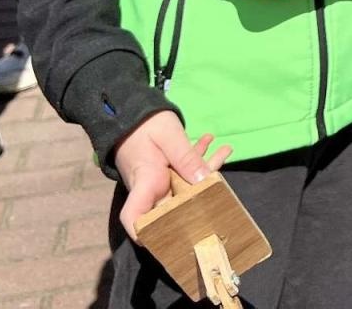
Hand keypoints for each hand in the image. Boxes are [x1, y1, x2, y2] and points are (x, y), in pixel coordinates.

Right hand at [111, 111, 232, 238]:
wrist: (126, 109)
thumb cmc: (143, 123)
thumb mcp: (168, 135)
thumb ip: (187, 157)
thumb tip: (206, 181)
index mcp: (145, 182)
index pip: (135, 217)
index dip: (146, 235)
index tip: (168, 241)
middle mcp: (150, 188)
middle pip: (175, 205)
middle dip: (201, 199)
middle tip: (225, 188)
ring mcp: (158, 180)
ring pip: (185, 185)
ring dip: (206, 171)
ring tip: (225, 149)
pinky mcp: (163, 169)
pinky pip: (184, 169)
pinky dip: (199, 159)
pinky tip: (212, 142)